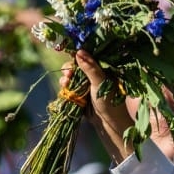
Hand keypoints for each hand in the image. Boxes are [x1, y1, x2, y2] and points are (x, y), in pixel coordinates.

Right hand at [70, 50, 135, 164]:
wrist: (108, 122)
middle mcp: (92, 74)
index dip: (77, 56)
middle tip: (67, 75)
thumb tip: (79, 51)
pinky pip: (69, 87)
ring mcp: (85, 84)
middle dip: (69, 69)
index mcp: (101, 68)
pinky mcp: (79, 93)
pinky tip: (64, 89)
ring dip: (65, 78)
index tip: (71, 59)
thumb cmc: (109, 101)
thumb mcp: (100, 82)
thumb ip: (90, 67)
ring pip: (70, 76)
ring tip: (65, 83)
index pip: (86, 56)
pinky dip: (65, 87)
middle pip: (75, 65)